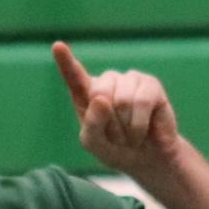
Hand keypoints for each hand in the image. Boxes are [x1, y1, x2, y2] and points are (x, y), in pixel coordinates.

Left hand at [52, 42, 178, 178]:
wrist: (148, 161)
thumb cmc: (117, 150)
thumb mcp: (95, 144)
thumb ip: (91, 125)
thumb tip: (102, 99)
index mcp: (87, 93)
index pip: (74, 75)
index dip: (66, 61)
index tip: (58, 47)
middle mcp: (107, 81)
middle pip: (99, 93)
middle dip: (109, 124)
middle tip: (117, 138)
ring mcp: (129, 79)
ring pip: (122, 100)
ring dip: (126, 128)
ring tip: (130, 135)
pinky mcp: (151, 84)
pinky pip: (142, 102)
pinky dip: (139, 125)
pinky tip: (143, 132)